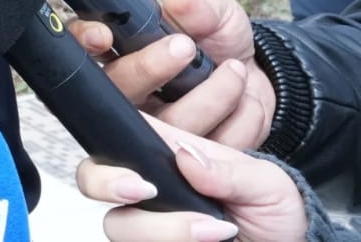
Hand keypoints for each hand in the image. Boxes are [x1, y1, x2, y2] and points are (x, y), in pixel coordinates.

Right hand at [69, 0, 275, 148]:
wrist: (256, 80)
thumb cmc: (221, 41)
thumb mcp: (216, 13)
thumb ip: (201, 4)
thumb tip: (179, 1)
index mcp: (119, 51)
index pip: (81, 45)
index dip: (84, 42)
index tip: (102, 35)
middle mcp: (126, 94)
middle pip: (113, 91)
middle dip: (146, 68)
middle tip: (185, 47)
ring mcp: (152, 131)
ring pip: (163, 125)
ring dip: (207, 97)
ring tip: (235, 71)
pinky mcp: (184, 162)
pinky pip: (204, 150)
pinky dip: (236, 124)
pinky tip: (247, 103)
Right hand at [77, 114, 307, 241]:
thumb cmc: (274, 213)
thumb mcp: (267, 184)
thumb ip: (228, 170)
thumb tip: (184, 156)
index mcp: (167, 157)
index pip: (117, 136)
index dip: (106, 146)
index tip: (136, 173)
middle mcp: (149, 190)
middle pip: (93, 179)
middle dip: (106, 184)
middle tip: (143, 192)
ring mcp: (148, 225)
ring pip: (117, 225)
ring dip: (162, 230)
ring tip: (214, 233)